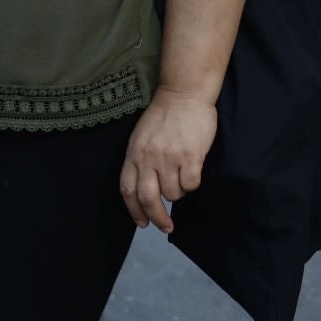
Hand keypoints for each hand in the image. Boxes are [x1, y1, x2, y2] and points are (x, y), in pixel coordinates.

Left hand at [120, 89, 217, 232]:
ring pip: (173, 194)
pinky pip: (191, 184)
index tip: (142, 224)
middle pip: (148, 199)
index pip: (127, 190)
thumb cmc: (164, 115)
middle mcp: (148, 157)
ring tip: (182, 178)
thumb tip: (144, 189)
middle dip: (157, 218)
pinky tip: (193, 172)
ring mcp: (169, 157)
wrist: (184, 94)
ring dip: (178, 193)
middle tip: (166, 227)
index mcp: (133, 153)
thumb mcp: (141, 137)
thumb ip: (140, 160)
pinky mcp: (190, 156)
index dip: (134, 211)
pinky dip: (192, 184)